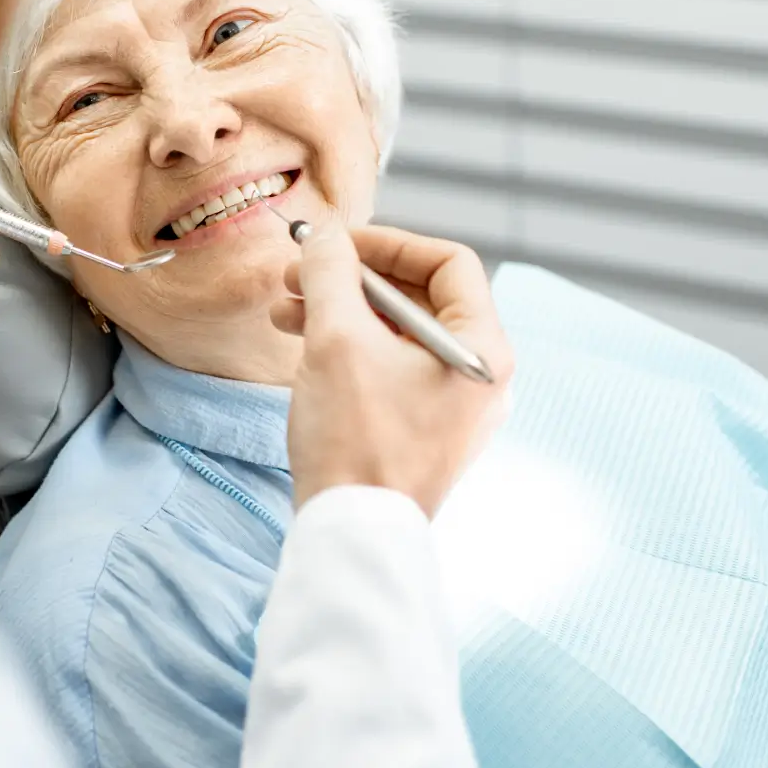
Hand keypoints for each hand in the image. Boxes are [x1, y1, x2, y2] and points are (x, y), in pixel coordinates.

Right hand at [271, 224, 512, 517]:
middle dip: (352, 278)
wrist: (351, 532)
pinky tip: (300, 342)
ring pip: (397, 333)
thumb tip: (323, 235)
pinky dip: (350, 348)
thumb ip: (331, 273)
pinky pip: (390, 368)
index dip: (388, 243)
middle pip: (419, 297)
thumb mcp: (337, 338)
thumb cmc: (356, 439)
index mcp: (483, 349)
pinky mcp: (423, 430)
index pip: (449, 263)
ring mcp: (453, 407)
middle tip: (298, 271)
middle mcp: (480, 376)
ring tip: (283, 308)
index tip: (336, 243)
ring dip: (340, 311)